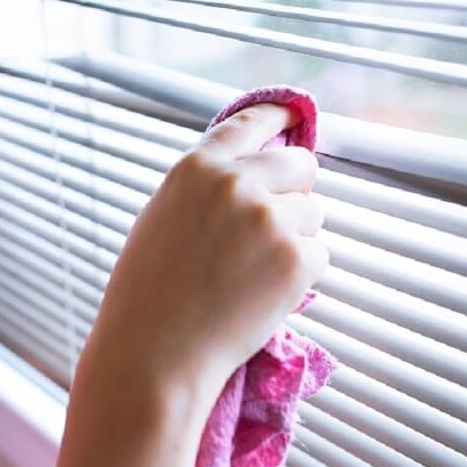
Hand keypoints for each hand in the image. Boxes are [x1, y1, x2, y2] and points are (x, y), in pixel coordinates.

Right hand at [44, 104, 327, 466]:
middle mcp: (236, 183)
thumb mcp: (163, 218)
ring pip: (313, 213)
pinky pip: (318, 255)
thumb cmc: (148, 294)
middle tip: (275, 226)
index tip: (297, 114)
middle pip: (301, 164)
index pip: (251, 123)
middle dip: (295, 190)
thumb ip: (206, 189)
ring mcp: (269, 219)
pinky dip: (300, 275)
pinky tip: (262, 295)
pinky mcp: (296, 259)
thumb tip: (254, 174)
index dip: (280, 116)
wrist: (153, 352)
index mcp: (197, 167)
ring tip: (252, 273)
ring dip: (295, 237)